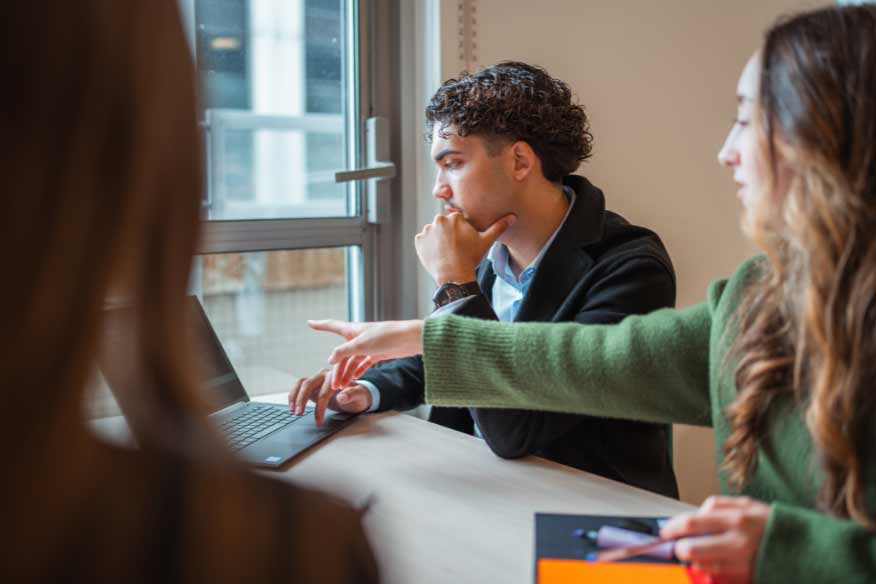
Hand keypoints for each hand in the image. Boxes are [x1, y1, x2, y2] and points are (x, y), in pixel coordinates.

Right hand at [288, 368, 372, 425]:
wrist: (356, 394)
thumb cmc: (358, 395)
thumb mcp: (360, 397)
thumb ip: (352, 395)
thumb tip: (341, 396)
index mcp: (337, 376)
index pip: (324, 392)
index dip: (320, 407)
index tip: (319, 421)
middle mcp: (325, 375)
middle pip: (309, 384)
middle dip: (302, 399)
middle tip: (299, 413)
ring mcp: (317, 379)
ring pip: (301, 384)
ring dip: (295, 397)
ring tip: (293, 411)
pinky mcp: (312, 385)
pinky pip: (299, 386)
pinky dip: (294, 395)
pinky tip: (292, 406)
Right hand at [307, 319, 424, 388]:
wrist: (410, 339)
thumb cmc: (386, 336)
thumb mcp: (360, 345)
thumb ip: (343, 352)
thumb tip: (329, 360)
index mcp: (352, 330)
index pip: (331, 325)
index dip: (320, 325)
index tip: (309, 322)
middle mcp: (358, 337)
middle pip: (342, 354)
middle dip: (337, 370)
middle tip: (333, 386)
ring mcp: (368, 345)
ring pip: (352, 361)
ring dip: (347, 374)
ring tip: (343, 387)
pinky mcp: (378, 353)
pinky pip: (364, 363)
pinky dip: (358, 370)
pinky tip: (355, 379)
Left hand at [415, 211, 515, 283]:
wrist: (454, 275)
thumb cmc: (471, 258)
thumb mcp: (486, 241)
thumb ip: (498, 227)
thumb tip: (513, 216)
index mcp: (454, 217)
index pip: (457, 220)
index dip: (461, 231)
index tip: (463, 242)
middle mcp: (438, 220)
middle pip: (444, 225)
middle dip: (448, 234)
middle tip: (455, 248)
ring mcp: (427, 231)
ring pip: (433, 232)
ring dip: (437, 239)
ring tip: (446, 252)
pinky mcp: (418, 241)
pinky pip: (423, 241)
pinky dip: (428, 246)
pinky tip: (437, 254)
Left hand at [660, 495, 770, 583]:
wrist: (809, 549)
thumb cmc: (775, 525)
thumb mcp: (747, 505)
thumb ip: (718, 507)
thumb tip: (695, 514)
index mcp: (737, 519)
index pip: (692, 523)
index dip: (672, 528)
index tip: (666, 531)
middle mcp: (738, 543)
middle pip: (692, 549)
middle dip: (680, 550)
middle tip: (679, 547)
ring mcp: (742, 565)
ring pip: (703, 567)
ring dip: (696, 561)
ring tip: (701, 554)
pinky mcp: (746, 580)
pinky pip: (718, 578)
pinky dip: (712, 571)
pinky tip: (718, 564)